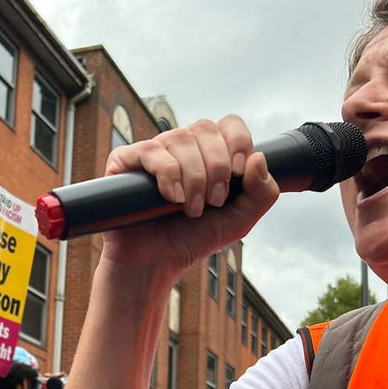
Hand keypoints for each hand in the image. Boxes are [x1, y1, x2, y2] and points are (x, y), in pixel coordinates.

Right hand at [100, 116, 278, 273]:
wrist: (155, 264)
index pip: (228, 124)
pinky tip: (171, 198)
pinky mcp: (125, 161)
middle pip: (206, 129)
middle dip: (216, 167)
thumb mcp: (239, 221)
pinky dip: (168, 174)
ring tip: (191, 208)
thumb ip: (262, 194)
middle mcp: (180, 147)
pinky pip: (151, 150)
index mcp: (208, 153)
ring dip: (194, 177)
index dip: (237, 142)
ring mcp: (153, 151)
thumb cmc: (192, 240)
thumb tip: (259, 158)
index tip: (237, 173)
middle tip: (213, 201)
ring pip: (180, 139)